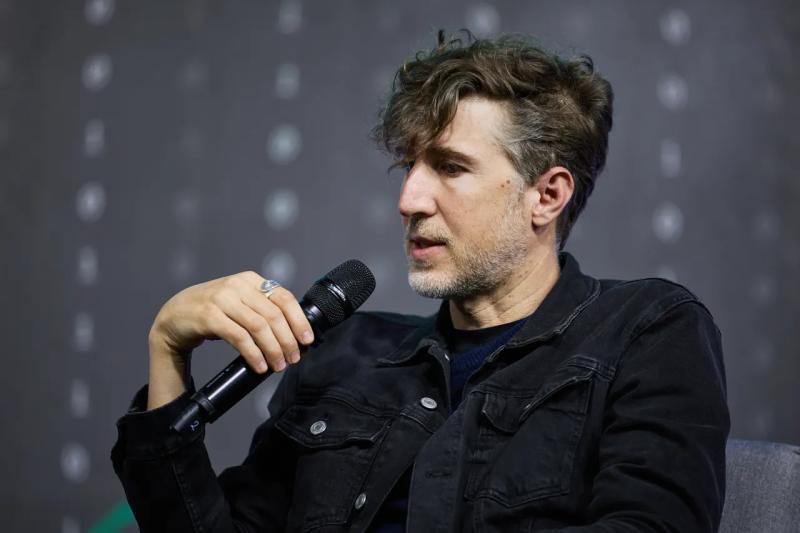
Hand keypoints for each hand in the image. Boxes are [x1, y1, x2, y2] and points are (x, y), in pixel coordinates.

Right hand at [146, 271, 313, 408]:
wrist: (174, 315)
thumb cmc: (213, 313)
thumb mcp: (240, 304)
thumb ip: (262, 310)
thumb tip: (294, 334)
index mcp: (250, 280)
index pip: (284, 297)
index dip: (299, 320)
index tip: (307, 340)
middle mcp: (238, 286)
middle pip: (274, 315)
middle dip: (288, 341)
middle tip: (293, 358)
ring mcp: (222, 299)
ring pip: (259, 327)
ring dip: (273, 350)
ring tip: (278, 365)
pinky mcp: (209, 316)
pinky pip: (239, 337)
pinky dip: (253, 354)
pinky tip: (259, 365)